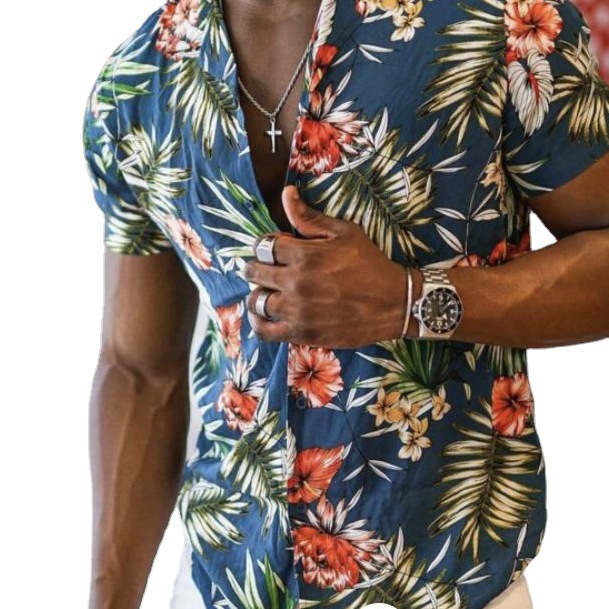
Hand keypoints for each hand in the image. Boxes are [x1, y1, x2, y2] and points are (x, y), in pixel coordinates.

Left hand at [244, 185, 415, 347]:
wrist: (394, 303)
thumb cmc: (370, 265)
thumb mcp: (344, 232)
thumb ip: (310, 217)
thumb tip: (286, 193)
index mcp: (304, 254)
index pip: (262, 246)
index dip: (266, 245)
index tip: (276, 249)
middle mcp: (295, 282)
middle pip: (254, 271)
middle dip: (258, 266)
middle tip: (269, 269)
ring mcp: (297, 310)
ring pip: (255, 301)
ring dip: (258, 293)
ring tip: (268, 291)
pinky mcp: (301, 333)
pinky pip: (264, 330)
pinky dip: (258, 322)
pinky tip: (265, 314)